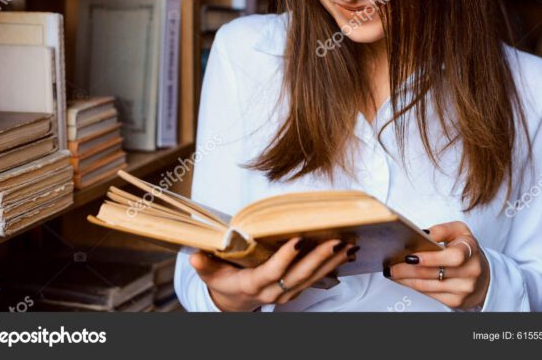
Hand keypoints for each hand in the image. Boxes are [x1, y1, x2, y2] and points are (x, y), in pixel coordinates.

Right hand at [189, 237, 355, 310]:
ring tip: (348, 245)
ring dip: (331, 262)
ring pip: (312, 278)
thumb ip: (205, 265)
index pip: (272, 272)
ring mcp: (286, 291)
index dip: (285, 258)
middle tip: (336, 241)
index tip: (298, 240)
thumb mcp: (211, 274)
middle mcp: (273, 291)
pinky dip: (331, 266)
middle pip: (299, 276)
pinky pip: (316, 278)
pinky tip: (344, 253)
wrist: (235, 302)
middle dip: (318, 259)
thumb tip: (194, 256)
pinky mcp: (295, 288)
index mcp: (253, 284)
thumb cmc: (224, 282)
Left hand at [385, 221, 488, 309]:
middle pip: (432, 273)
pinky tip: (403, 279)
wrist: (481, 275)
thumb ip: (441, 230)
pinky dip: (412, 286)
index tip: (409, 256)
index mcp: (470, 250)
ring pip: (427, 285)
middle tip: (391, 265)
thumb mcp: (459, 231)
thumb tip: (422, 235)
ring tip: (392, 271)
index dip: (430, 258)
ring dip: (405, 279)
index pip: (452, 257)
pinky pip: (428, 294)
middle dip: (406, 269)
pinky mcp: (456, 301)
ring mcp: (463, 289)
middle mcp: (470, 271)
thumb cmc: (466, 249)